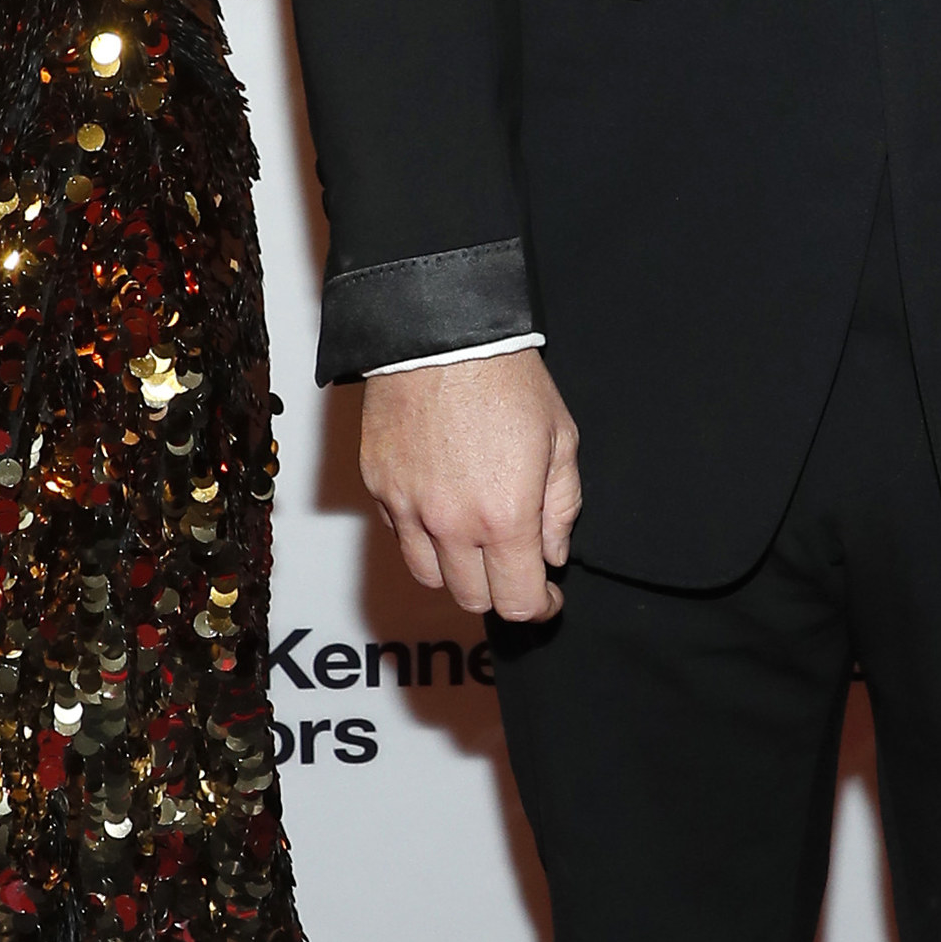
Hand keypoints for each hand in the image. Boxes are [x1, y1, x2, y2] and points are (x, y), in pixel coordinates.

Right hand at [360, 350, 582, 620]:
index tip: (546, 598)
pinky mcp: (379, 486)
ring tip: (474, 543)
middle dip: (499, 590)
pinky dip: (422, 535)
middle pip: (472, 598)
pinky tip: (441, 506)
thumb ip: (561, 507)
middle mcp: (451, 523)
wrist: (441, 333)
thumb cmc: (506, 378)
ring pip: (429, 576)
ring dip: (456, 572)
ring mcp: (408, 508)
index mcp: (505, 516)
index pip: (517, 601)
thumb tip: (552, 554)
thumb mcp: (561, 439)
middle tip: (513, 566)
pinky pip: (400, 534)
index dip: (538, 607)